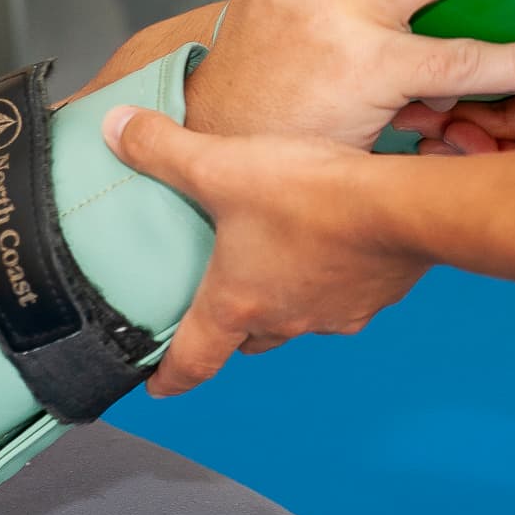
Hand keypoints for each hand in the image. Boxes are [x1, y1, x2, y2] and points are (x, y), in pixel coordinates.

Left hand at [100, 110, 417, 396]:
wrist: (401, 208)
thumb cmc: (310, 196)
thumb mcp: (221, 165)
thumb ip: (162, 149)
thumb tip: (113, 128)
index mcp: (237, 303)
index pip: (193, 361)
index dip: (169, 377)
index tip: (157, 386)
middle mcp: (284, 320)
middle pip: (247, 340)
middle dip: (232, 326)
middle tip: (223, 302)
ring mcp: (333, 314)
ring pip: (299, 318)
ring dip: (288, 298)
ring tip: (286, 258)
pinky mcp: (374, 297)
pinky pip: (346, 297)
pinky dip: (334, 279)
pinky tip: (339, 242)